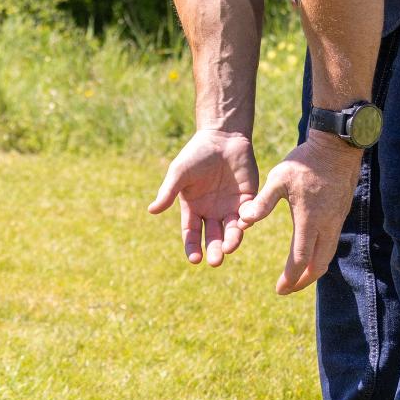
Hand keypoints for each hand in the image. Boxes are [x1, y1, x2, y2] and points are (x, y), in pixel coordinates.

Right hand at [148, 129, 258, 265]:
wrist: (223, 137)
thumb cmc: (196, 153)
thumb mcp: (179, 173)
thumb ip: (168, 192)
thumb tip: (152, 210)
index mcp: (193, 208)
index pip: (192, 234)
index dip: (193, 247)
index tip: (195, 259)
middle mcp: (212, 212)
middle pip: (213, 237)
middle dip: (215, 250)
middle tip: (216, 261)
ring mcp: (230, 207)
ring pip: (231, 230)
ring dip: (231, 241)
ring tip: (230, 248)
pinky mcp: (248, 199)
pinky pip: (248, 215)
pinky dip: (246, 222)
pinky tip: (243, 225)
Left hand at [239, 137, 363, 294]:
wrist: (337, 147)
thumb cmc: (305, 161)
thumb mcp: (278, 179)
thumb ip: (262, 202)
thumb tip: (243, 221)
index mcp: (309, 221)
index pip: (300, 260)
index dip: (290, 278)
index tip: (278, 289)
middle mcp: (326, 225)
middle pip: (318, 265)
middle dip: (303, 281)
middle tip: (287, 288)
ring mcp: (336, 220)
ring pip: (328, 256)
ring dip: (313, 270)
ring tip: (298, 277)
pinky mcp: (340, 214)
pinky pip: (332, 244)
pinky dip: (320, 256)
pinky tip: (310, 253)